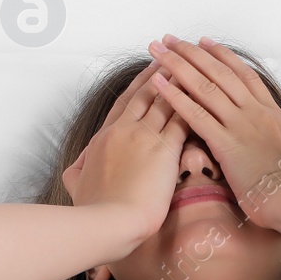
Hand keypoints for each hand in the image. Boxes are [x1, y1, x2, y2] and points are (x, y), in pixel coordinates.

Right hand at [60, 60, 189, 245]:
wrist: (105, 222)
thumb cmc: (93, 209)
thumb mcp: (76, 185)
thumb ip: (78, 172)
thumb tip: (76, 168)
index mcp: (104, 139)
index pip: (123, 104)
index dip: (138, 86)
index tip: (149, 72)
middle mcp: (123, 131)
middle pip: (145, 95)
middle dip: (160, 75)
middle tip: (172, 57)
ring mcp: (143, 138)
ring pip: (164, 102)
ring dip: (179, 82)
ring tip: (191, 66)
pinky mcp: (164, 151)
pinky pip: (181, 120)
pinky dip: (192, 105)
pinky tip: (204, 95)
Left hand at [143, 34, 280, 233]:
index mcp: (273, 113)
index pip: (244, 75)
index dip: (222, 56)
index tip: (204, 43)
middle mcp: (255, 112)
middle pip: (219, 73)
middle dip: (191, 53)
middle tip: (171, 40)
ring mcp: (240, 125)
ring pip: (205, 87)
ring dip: (178, 66)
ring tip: (158, 52)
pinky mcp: (226, 144)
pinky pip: (196, 115)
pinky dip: (175, 96)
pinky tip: (159, 84)